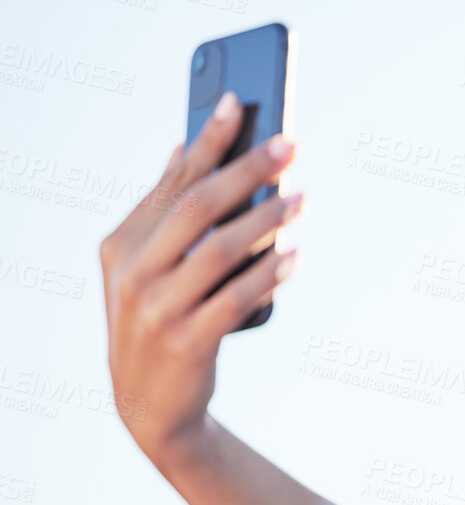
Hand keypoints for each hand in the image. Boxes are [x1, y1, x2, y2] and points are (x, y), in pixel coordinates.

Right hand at [97, 90, 301, 466]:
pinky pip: (235, 298)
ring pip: (219, 251)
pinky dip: (268, 274)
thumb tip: (185, 146)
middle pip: (197, 207)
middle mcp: (133, 271)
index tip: (239, 101)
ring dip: (267, 220)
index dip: (206, 140)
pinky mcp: (186, 341)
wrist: (149, 403)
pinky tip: (294, 255)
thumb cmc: (160, 319)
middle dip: (246, 170)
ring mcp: (156, 308)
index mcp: (122, 243)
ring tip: (303, 199)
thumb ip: (165, 212)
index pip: (172, 181)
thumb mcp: (147, 266)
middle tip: (290, 145)